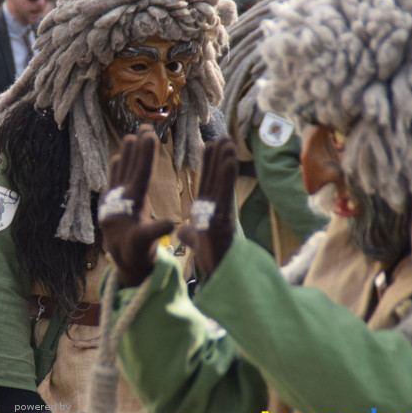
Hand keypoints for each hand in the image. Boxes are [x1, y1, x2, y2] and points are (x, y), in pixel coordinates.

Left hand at [99, 125, 173, 286]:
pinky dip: (117, 168)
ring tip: (131, 135)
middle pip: (129, 169)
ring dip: (127, 154)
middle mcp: (118, 201)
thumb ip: (155, 232)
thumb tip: (171, 223)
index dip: (145, 155)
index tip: (150, 136)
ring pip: (121, 172)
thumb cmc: (138, 254)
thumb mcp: (146, 244)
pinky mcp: (112, 204)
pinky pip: (114, 181)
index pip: (140, 175)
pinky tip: (117, 159)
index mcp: (129, 206)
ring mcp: (113, 201)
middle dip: (138, 148)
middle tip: (145, 127)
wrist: (120, 263)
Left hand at [178, 137, 237, 277]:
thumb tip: (181, 231)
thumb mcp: (195, 241)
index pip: (208, 182)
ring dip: (226, 162)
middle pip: (217, 178)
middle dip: (220, 157)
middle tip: (223, 136)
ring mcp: (221, 214)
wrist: (218, 276)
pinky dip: (227, 178)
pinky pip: (224, 196)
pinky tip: (230, 161)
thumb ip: (190, 233)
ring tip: (228, 142)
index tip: (211, 145)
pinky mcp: (223, 222)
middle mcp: (217, 209)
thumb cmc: (211, 258)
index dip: (210, 164)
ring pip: (223, 183)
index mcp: (208, 211)